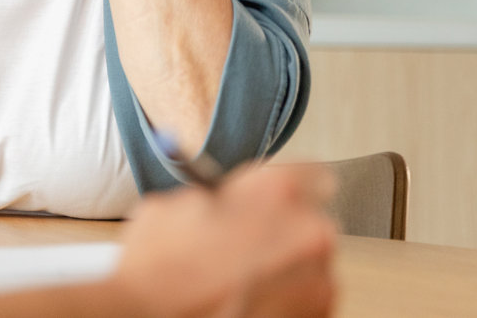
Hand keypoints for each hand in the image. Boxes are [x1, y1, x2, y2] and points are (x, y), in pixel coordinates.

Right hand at [112, 164, 337, 317]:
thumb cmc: (158, 266)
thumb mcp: (173, 206)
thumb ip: (215, 198)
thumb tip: (226, 203)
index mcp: (276, 190)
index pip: (310, 173)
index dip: (287, 189)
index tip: (278, 201)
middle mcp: (307, 231)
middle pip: (310, 221)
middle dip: (283, 232)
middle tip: (247, 249)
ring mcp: (318, 280)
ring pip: (310, 264)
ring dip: (286, 270)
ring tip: (243, 283)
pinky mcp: (319, 316)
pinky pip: (309, 300)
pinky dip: (286, 302)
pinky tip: (250, 303)